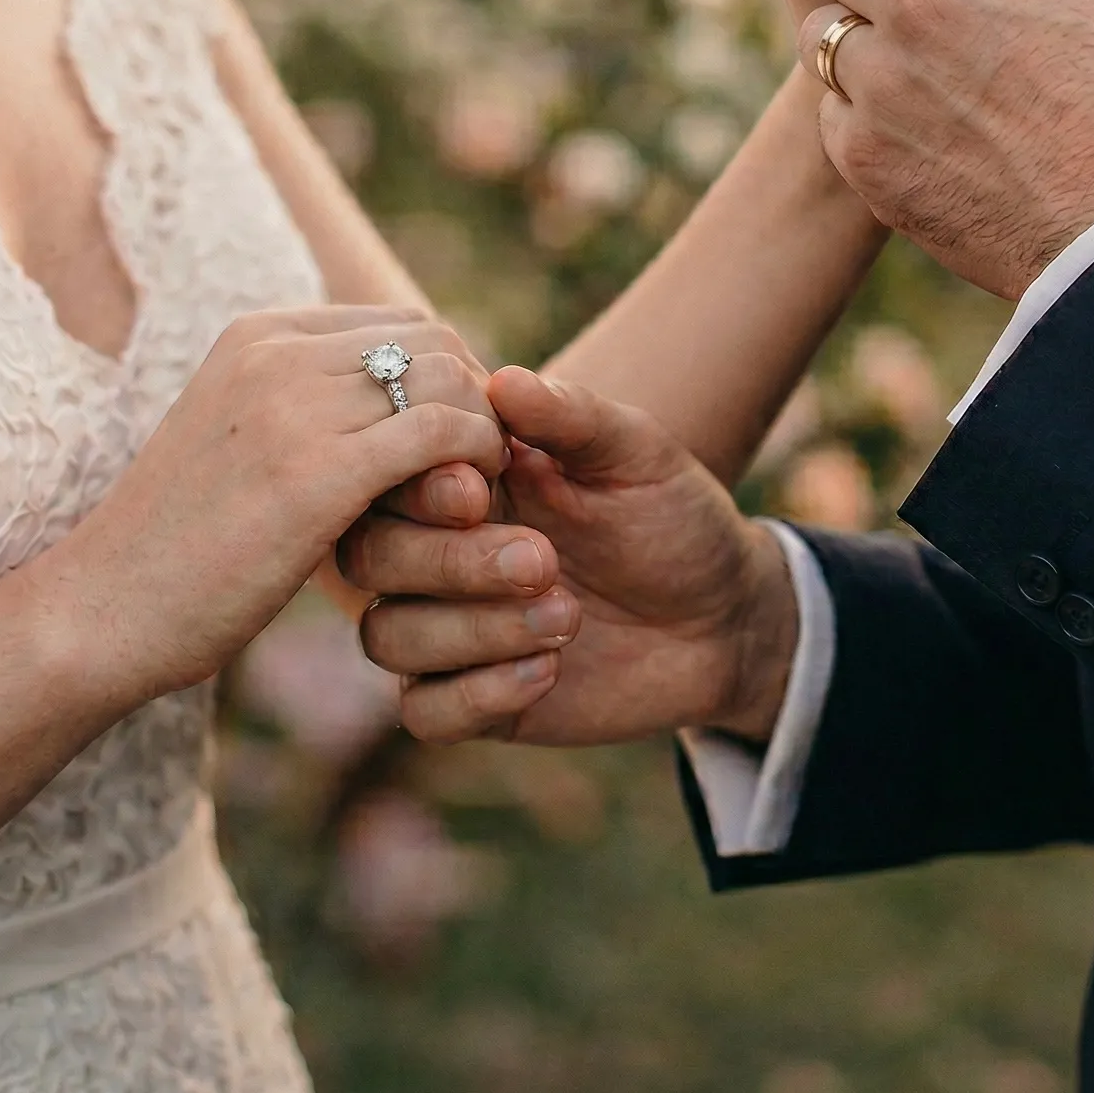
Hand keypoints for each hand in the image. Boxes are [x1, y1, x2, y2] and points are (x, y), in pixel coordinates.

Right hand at [47, 306, 507, 706]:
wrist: (99, 613)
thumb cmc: (180, 548)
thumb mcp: (245, 446)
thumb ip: (317, 411)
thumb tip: (413, 407)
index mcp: (260, 335)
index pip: (404, 323)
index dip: (451, 380)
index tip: (461, 443)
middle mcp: (277, 351)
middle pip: (437, 341)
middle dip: (477, 401)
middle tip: (484, 470)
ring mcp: (294, 405)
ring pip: (448, 379)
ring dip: (484, 434)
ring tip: (477, 494)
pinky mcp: (316, 472)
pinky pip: (440, 434)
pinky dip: (476, 462)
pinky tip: (468, 511)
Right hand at [338, 368, 800, 747]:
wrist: (725, 616)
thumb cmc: (672, 517)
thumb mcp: (636, 455)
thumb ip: (570, 418)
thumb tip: (502, 380)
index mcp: (463, 481)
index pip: (384, 477)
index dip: (415, 486)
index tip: (480, 489)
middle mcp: (440, 552)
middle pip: (368, 558)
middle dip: (449, 563)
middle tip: (543, 561)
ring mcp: (451, 629)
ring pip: (388, 637)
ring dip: (471, 630)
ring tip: (568, 617)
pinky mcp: (477, 700)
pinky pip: (425, 712)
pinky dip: (476, 695)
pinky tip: (548, 671)